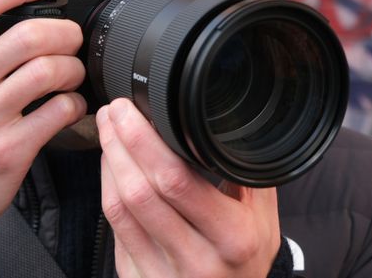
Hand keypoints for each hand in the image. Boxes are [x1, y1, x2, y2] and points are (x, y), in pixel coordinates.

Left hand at [97, 98, 280, 277]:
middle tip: (113, 111)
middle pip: (140, 191)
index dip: (144, 140)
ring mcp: (162, 275)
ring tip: (108, 131)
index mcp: (232, 237)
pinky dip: (107, 189)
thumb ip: (245, 174)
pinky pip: (114, 228)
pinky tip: (111, 166)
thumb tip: (223, 123)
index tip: (133, 109)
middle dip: (119, 143)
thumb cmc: (248, 259)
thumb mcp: (264, 220)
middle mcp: (196, 259)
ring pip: (119, 208)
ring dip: (109, 163)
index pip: (176, 180)